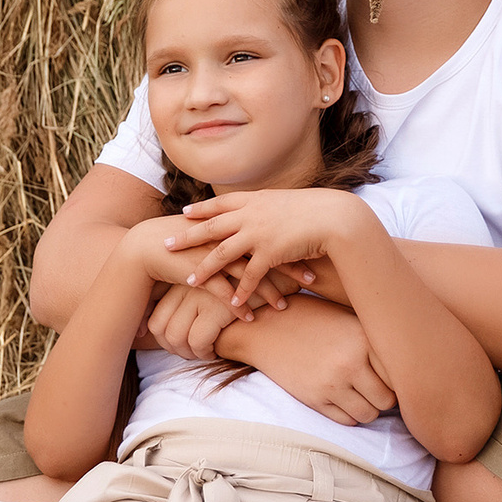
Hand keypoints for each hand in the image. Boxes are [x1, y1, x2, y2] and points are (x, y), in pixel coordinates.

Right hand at [122, 218, 296, 311]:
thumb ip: (238, 228)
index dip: (294, 242)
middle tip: (312, 278)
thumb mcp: (216, 229)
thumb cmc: (186, 237)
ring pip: (247, 273)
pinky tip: (250, 319)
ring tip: (283, 306)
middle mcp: (226, 236)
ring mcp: (213, 254)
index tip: (315, 252)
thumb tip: (262, 230)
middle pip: (265, 251)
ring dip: (266, 291)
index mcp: (234, 221)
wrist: (150, 245)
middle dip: (290, 266)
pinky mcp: (198, 271)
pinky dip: (237, 305)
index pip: (271, 231)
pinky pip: (222, 291)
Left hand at [147, 283, 247, 361]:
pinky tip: (216, 352)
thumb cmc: (242, 290)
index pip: (155, 319)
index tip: (177, 350)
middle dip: (174, 350)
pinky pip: (198, 341)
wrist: (274, 280)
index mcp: (181, 282)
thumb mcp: (212, 292)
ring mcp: (200, 296)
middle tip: (192, 355)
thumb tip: (170, 337)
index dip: (162, 341)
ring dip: (190, 353)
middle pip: (161, 330)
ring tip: (205, 354)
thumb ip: (192, 307)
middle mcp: (186, 287)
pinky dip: (205, 352)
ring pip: (176, 337)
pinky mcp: (216, 307)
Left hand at [168, 188, 366, 306]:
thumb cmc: (317, 210)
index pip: (221, 204)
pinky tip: (230, 302)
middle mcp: (252, 214)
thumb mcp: (288, 202)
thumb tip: (265, 209)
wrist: (336, 217)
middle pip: (211, 226)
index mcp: (255, 200)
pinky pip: (250, 275)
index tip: (183, 213)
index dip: (201, 209)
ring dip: (205, 268)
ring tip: (189, 281)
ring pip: (223, 252)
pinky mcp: (270, 252)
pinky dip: (240, 290)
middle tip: (165, 244)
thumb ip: (271, 207)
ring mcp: (259, 232)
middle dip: (187, 237)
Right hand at [219, 297, 398, 425]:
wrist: (268, 328)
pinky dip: (350, 414)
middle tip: (377, 388)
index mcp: (363, 338)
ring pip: (369, 414)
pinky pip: (347, 420)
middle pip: (388, 399)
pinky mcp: (315, 399)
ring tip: (361, 394)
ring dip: (369, 408)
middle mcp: (350, 362)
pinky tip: (344, 398)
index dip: (400, 377)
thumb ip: (376, 339)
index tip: (394, 375)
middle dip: (385, 397)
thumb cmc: (315, 321)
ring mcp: (332, 383)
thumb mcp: (348, 319)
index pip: (400, 373)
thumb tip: (411, 366)